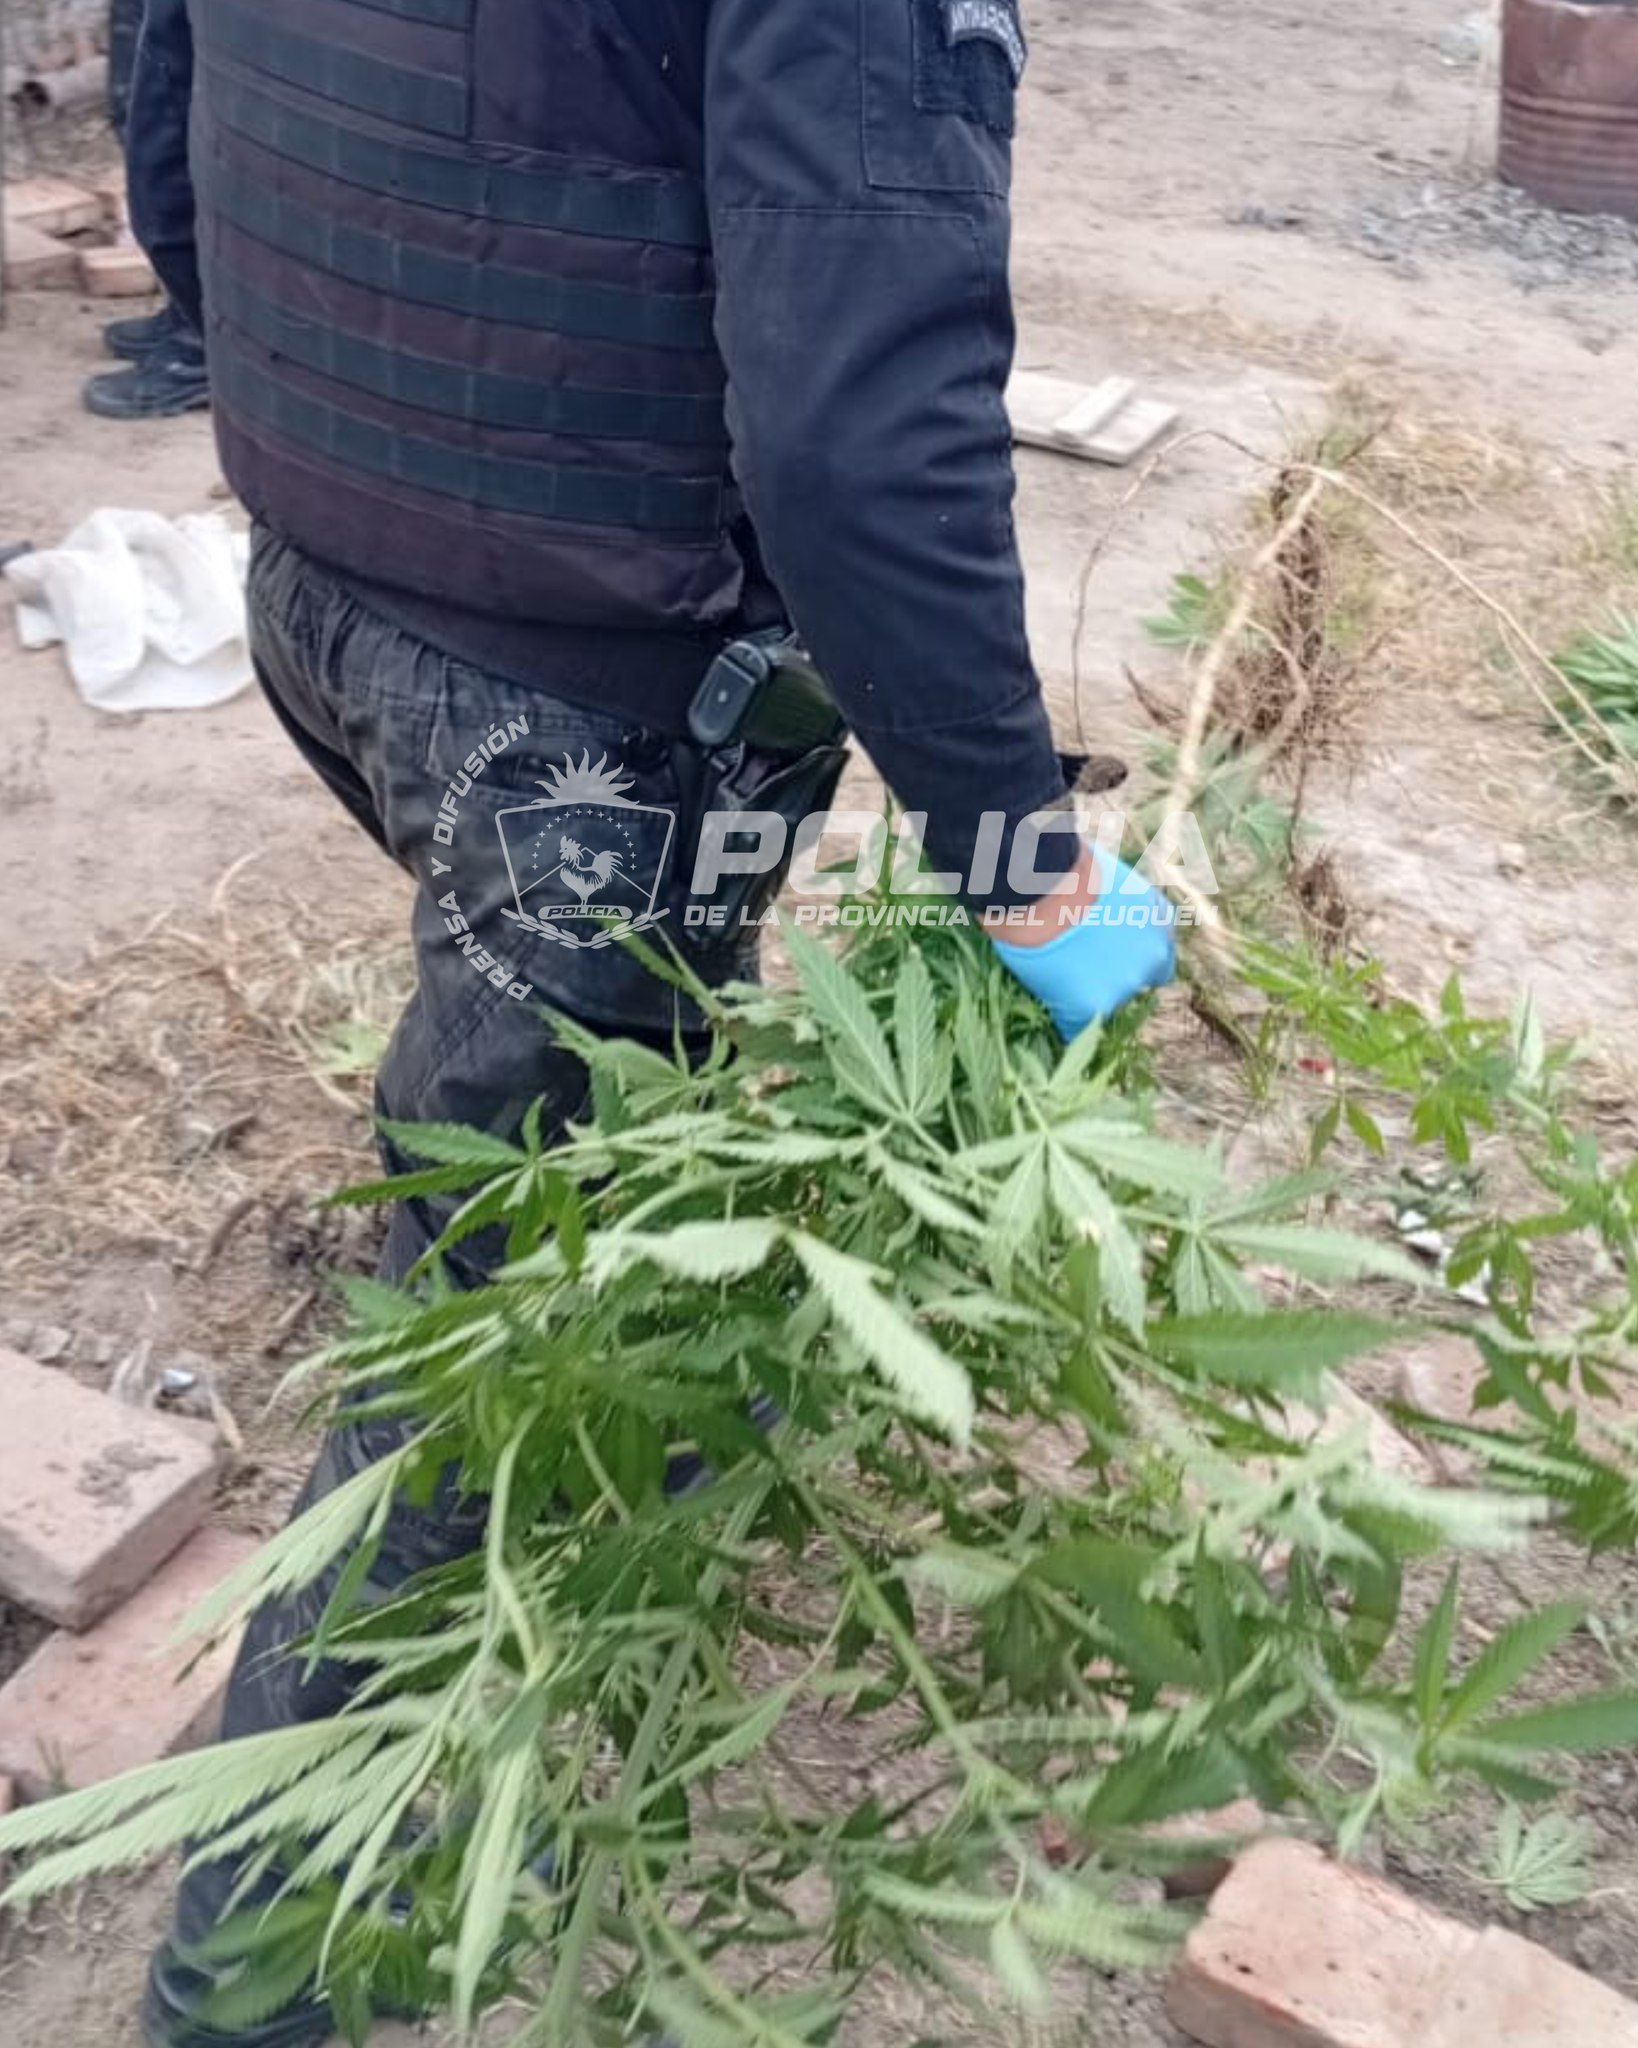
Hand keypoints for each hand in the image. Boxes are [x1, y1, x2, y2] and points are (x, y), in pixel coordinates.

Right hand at [988, 847, 1175, 1037]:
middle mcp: (1153, 955)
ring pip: (1107, 1003)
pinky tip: (1048, 1015)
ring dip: (1086, 995)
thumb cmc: (1065, 867)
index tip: (1107, 956)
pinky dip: (1064, 1025)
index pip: (1157, 953)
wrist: (1045, 887)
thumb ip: (1118, 906)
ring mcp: (1125, 983)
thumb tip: (1098, 912)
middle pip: (1138, 981)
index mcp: (1159, 919)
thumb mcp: (1109, 879)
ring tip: (1053, 977)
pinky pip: (1077, 1028)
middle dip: (1113, 977)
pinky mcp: (1094, 1006)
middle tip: (1078, 968)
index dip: (1131, 956)